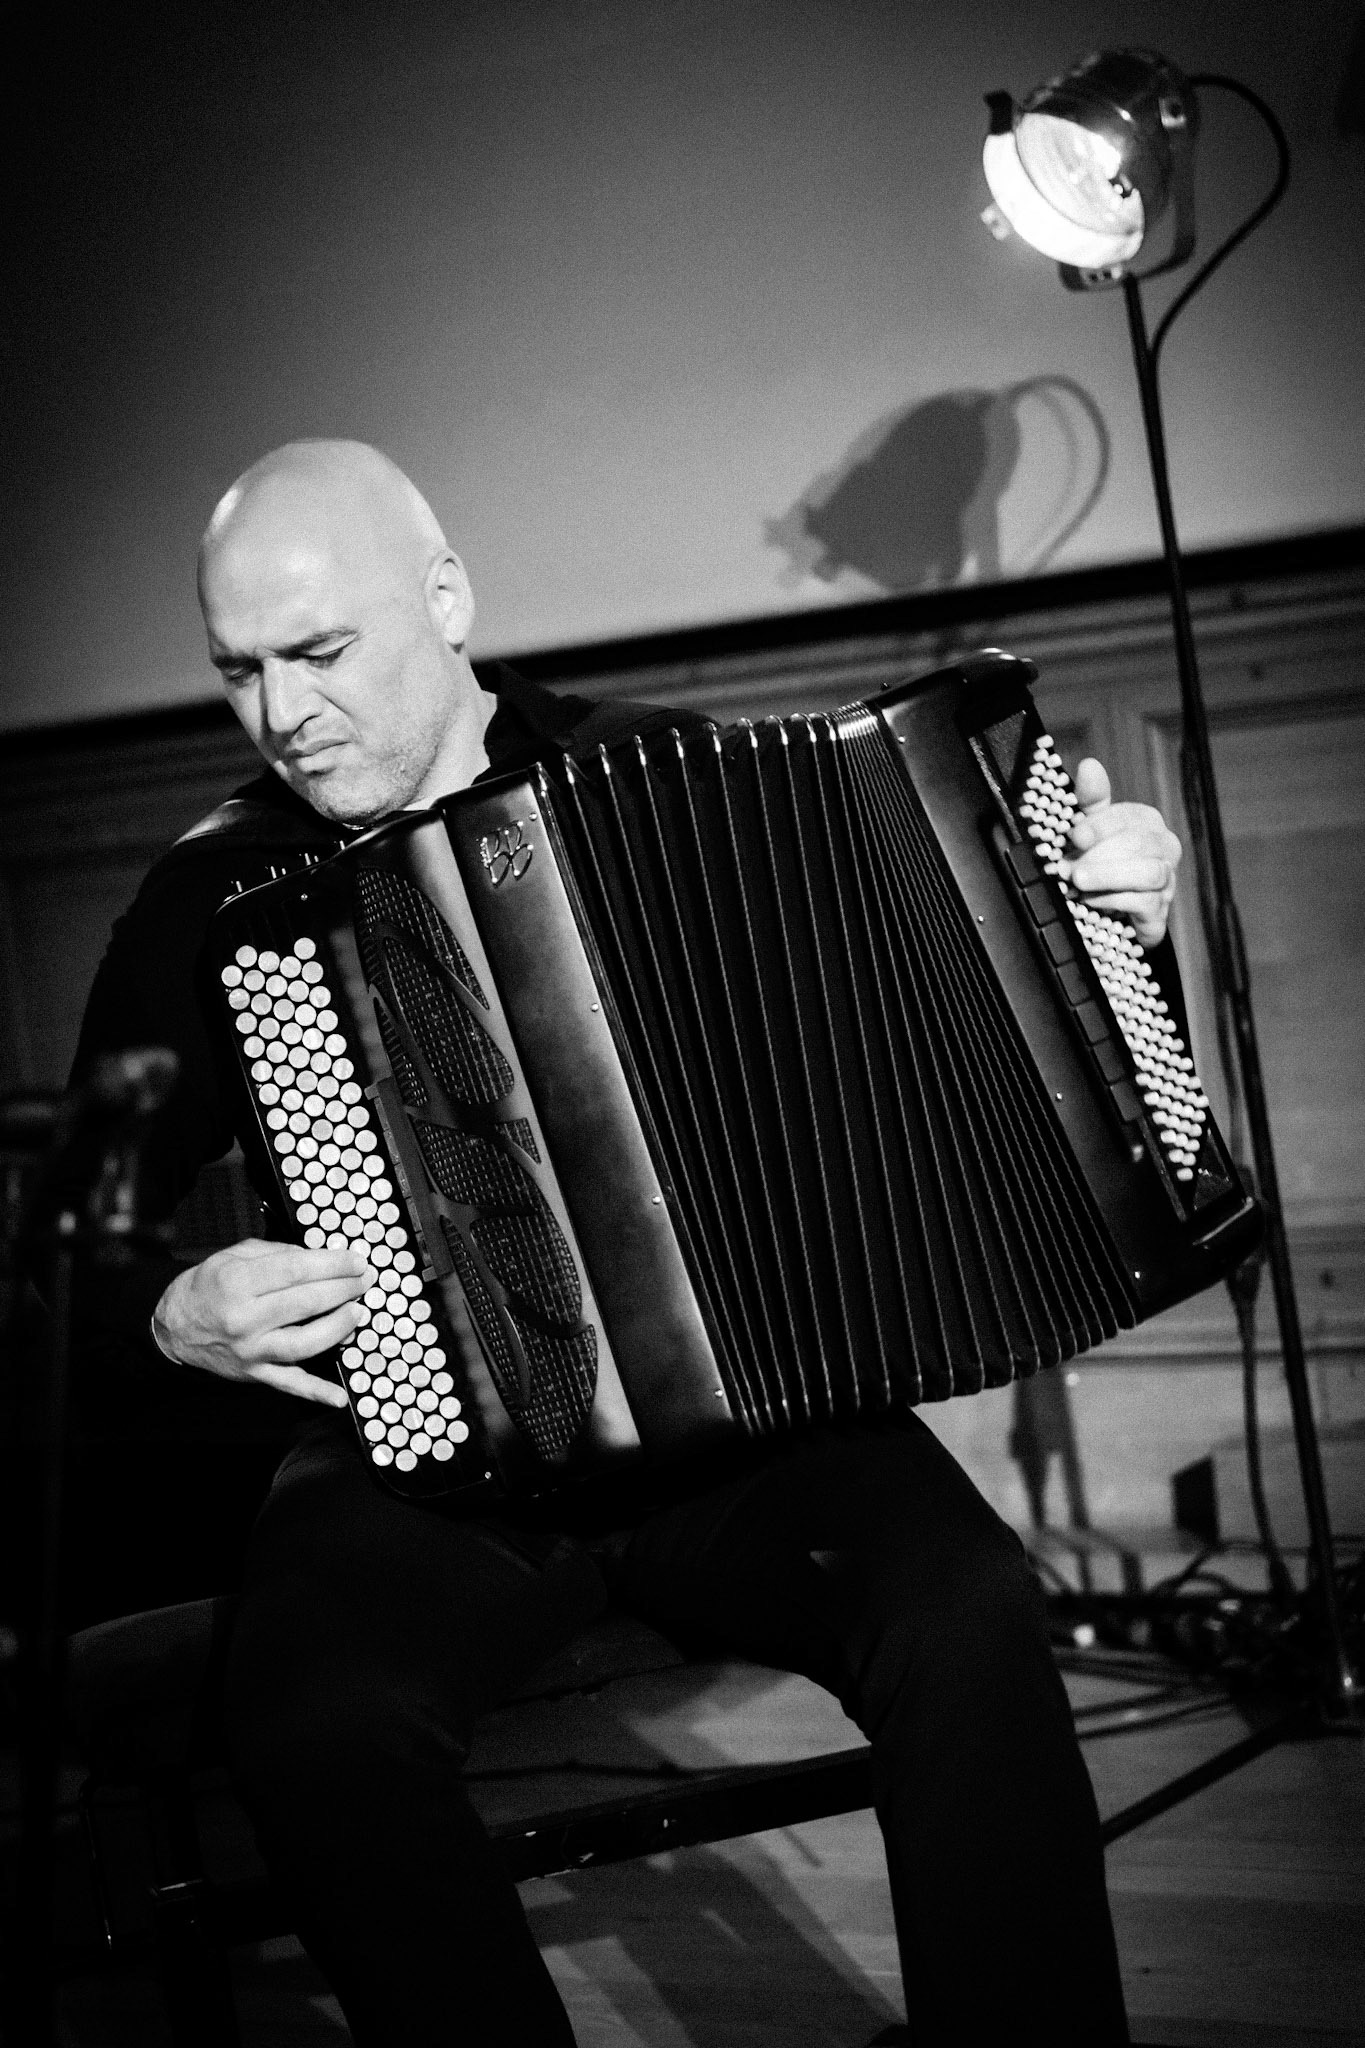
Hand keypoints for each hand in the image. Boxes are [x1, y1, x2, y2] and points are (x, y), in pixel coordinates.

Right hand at [153, 1239, 372, 1405]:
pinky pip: (289, 1384)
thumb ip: (277, 1253)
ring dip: (338, 1328)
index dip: (333, 1265)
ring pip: (304, 1342)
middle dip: (343, 1289)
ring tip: (358, 1312)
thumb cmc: (208, 1287)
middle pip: (306, 1303)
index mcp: (237, 1283)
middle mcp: (244, 1319)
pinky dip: (316, 1392)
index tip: (356, 1261)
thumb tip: (318, 1258)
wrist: (175, 1326)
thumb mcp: (234, 1256)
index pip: (296, 1270)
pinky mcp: (255, 1374)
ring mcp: (251, 1350)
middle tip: (365, 1281)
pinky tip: (340, 1396)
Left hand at [1059, 758, 1181, 948]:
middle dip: (1101, 855)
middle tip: (1067, 866)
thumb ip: (1090, 800)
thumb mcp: (1090, 829)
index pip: (1130, 817)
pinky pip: (1147, 903)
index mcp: (1147, 823)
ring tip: (1078, 883)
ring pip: (1151, 874)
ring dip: (1109, 877)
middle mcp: (1164, 848)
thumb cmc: (1100, 861)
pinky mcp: (1160, 912)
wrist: (1107, 912)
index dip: (1101, 825)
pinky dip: (1115, 901)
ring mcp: (1166, 881)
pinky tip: (1091, 901)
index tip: (1075, 835)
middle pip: (1142, 844)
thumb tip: (1089, 765)